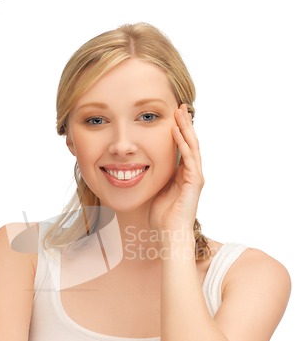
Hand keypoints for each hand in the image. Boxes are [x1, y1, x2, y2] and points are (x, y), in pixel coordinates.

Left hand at [149, 104, 203, 236]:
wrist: (170, 234)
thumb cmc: (162, 217)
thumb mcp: (157, 190)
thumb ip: (157, 177)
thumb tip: (145, 165)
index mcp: (183, 174)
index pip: (183, 147)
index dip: (179, 131)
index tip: (173, 116)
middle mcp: (192, 173)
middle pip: (190, 143)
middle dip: (185, 124)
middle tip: (179, 107)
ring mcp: (194, 177)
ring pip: (192, 146)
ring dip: (186, 128)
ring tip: (180, 112)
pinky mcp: (194, 181)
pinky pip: (189, 157)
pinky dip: (183, 143)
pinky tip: (177, 131)